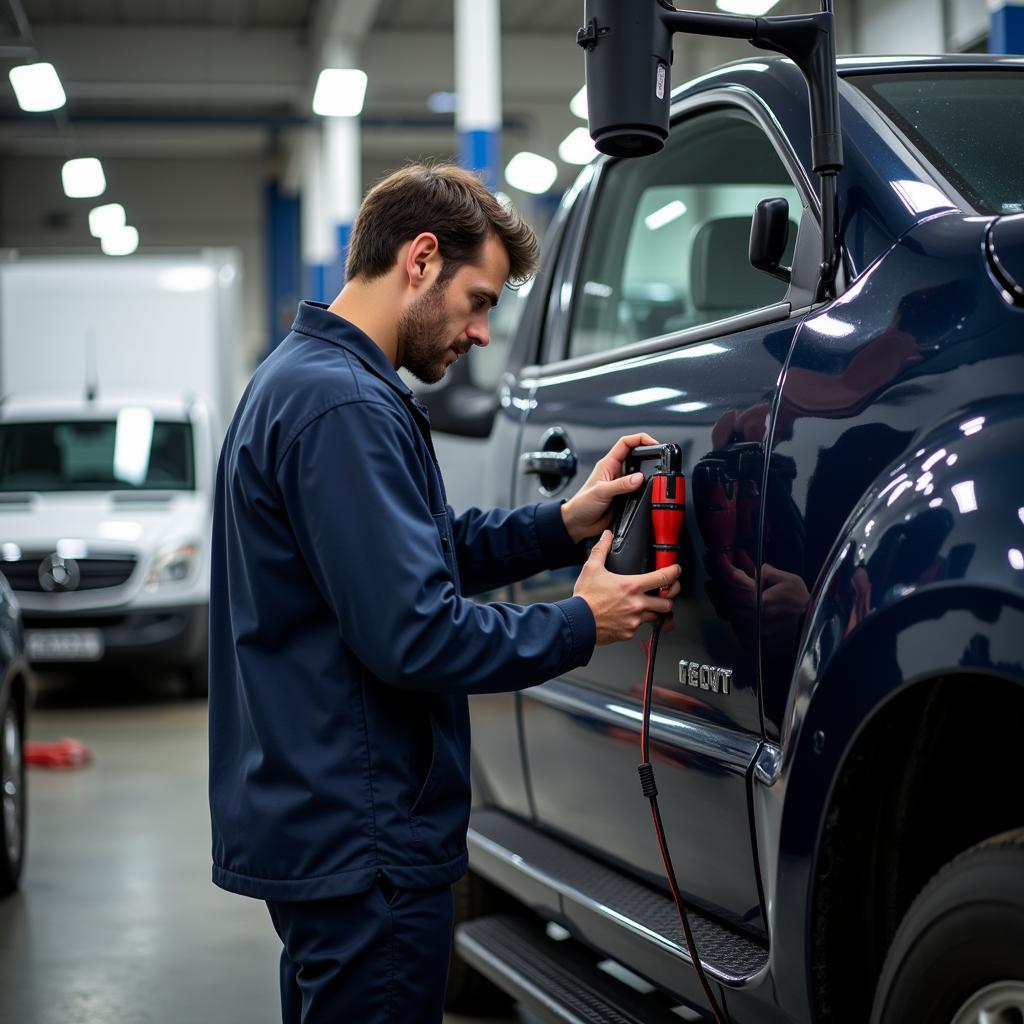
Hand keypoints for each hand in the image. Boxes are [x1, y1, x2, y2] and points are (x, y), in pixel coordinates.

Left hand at [561, 433, 659, 543]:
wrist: (578, 523)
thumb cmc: (581, 504)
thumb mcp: (601, 492)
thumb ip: (621, 485)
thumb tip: (639, 478)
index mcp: (608, 464)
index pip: (626, 443)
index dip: (640, 439)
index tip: (653, 443)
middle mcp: (615, 472)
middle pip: (636, 455)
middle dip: (648, 454)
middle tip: (659, 458)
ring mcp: (621, 484)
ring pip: (640, 473)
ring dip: (648, 474)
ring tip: (655, 476)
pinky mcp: (625, 496)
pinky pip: (640, 490)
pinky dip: (646, 490)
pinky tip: (648, 493)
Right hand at [574, 531, 681, 645]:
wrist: (577, 622)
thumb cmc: (585, 598)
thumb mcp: (592, 568)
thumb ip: (601, 550)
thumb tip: (606, 536)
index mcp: (631, 586)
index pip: (663, 578)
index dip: (674, 572)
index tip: (675, 570)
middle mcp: (637, 604)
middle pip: (667, 602)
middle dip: (669, 597)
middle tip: (665, 593)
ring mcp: (634, 620)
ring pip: (655, 616)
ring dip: (653, 611)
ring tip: (646, 605)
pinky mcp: (628, 632)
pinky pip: (639, 628)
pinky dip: (637, 622)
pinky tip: (629, 616)